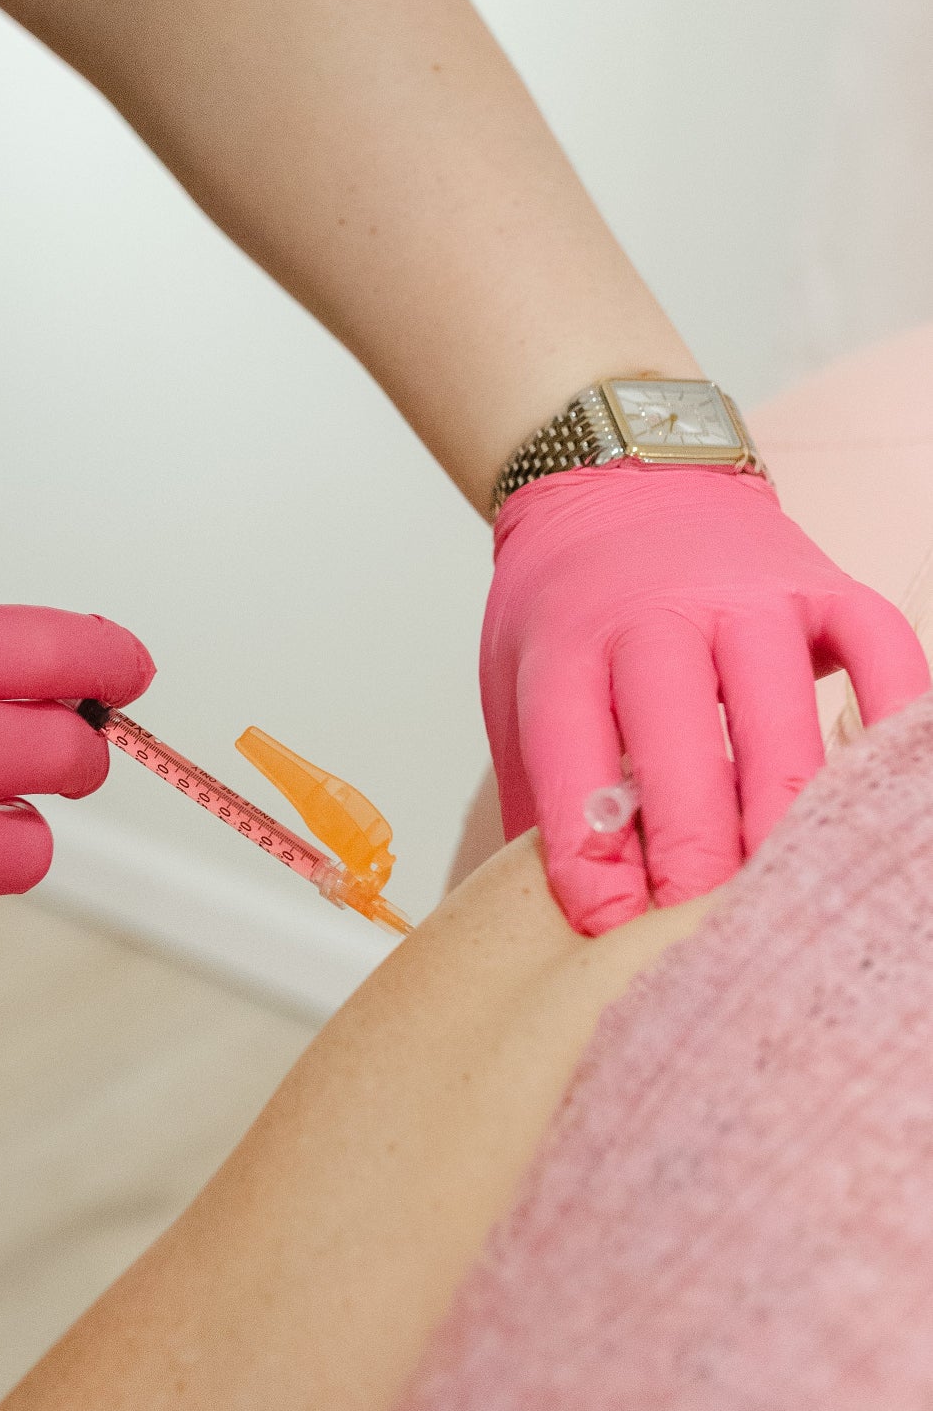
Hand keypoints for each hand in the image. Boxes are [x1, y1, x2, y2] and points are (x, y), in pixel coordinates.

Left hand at [479, 464, 930, 933]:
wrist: (624, 479)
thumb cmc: (570, 609)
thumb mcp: (517, 687)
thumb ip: (538, 794)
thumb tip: (543, 925)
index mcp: (568, 646)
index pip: (574, 759)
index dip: (591, 854)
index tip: (608, 925)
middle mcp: (660, 616)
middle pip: (682, 744)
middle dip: (694, 853)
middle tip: (699, 931)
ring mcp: (752, 597)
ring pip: (781, 716)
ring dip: (783, 816)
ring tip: (783, 893)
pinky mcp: (827, 589)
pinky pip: (882, 654)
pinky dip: (894, 719)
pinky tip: (883, 796)